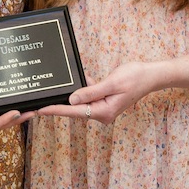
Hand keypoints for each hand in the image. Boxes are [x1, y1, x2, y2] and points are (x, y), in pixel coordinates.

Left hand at [39, 60, 160, 124]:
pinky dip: (82, 89)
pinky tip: (79, 79)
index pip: (74, 111)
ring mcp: (104, 108)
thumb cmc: (135, 78)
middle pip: (75, 110)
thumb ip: (91, 92)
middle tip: (37, 104)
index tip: (40, 110)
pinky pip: (89, 96)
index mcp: (104, 111)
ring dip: (69, 97)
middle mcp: (102, 113)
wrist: (151, 75)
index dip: (55, 110)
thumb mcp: (112, 83)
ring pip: (81, 103)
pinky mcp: (105, 101)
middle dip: (57, 105)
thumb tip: (72, 100)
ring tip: (50, 94)